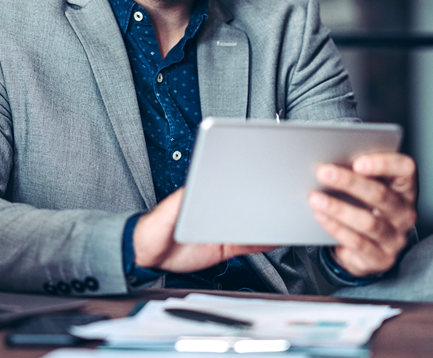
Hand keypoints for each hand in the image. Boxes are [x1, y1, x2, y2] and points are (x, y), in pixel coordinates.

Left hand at [133, 188, 276, 271]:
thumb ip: (179, 201)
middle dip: (262, 199)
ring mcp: (223, 227)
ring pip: (251, 222)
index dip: (245, 179)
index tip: (260, 176)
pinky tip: (275, 237)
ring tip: (283, 216)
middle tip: (278, 196)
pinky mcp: (225, 245)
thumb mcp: (164, 214)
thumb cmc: (152, 230)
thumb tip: (194, 185)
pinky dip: (263, 241)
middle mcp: (216, 208)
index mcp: (202, 194)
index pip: (229, 183)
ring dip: (266, 220)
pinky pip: (248, 244)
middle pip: (244, 202)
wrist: (149, 258)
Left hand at [308, 153, 416, 277]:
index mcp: (405, 188)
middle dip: (349, 182)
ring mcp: (395, 238)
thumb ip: (358, 172)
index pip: (405, 169)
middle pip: (381, 195)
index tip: (357, 162)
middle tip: (324, 173)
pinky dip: (336, 228)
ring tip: (316, 198)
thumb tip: (329, 159)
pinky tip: (321, 217)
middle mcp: (405, 213)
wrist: (366, 248)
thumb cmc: (365, 207)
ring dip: (338, 208)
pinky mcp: (381, 258)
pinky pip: (358, 242)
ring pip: (368, 222)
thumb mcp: (367, 187)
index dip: (383, 164)